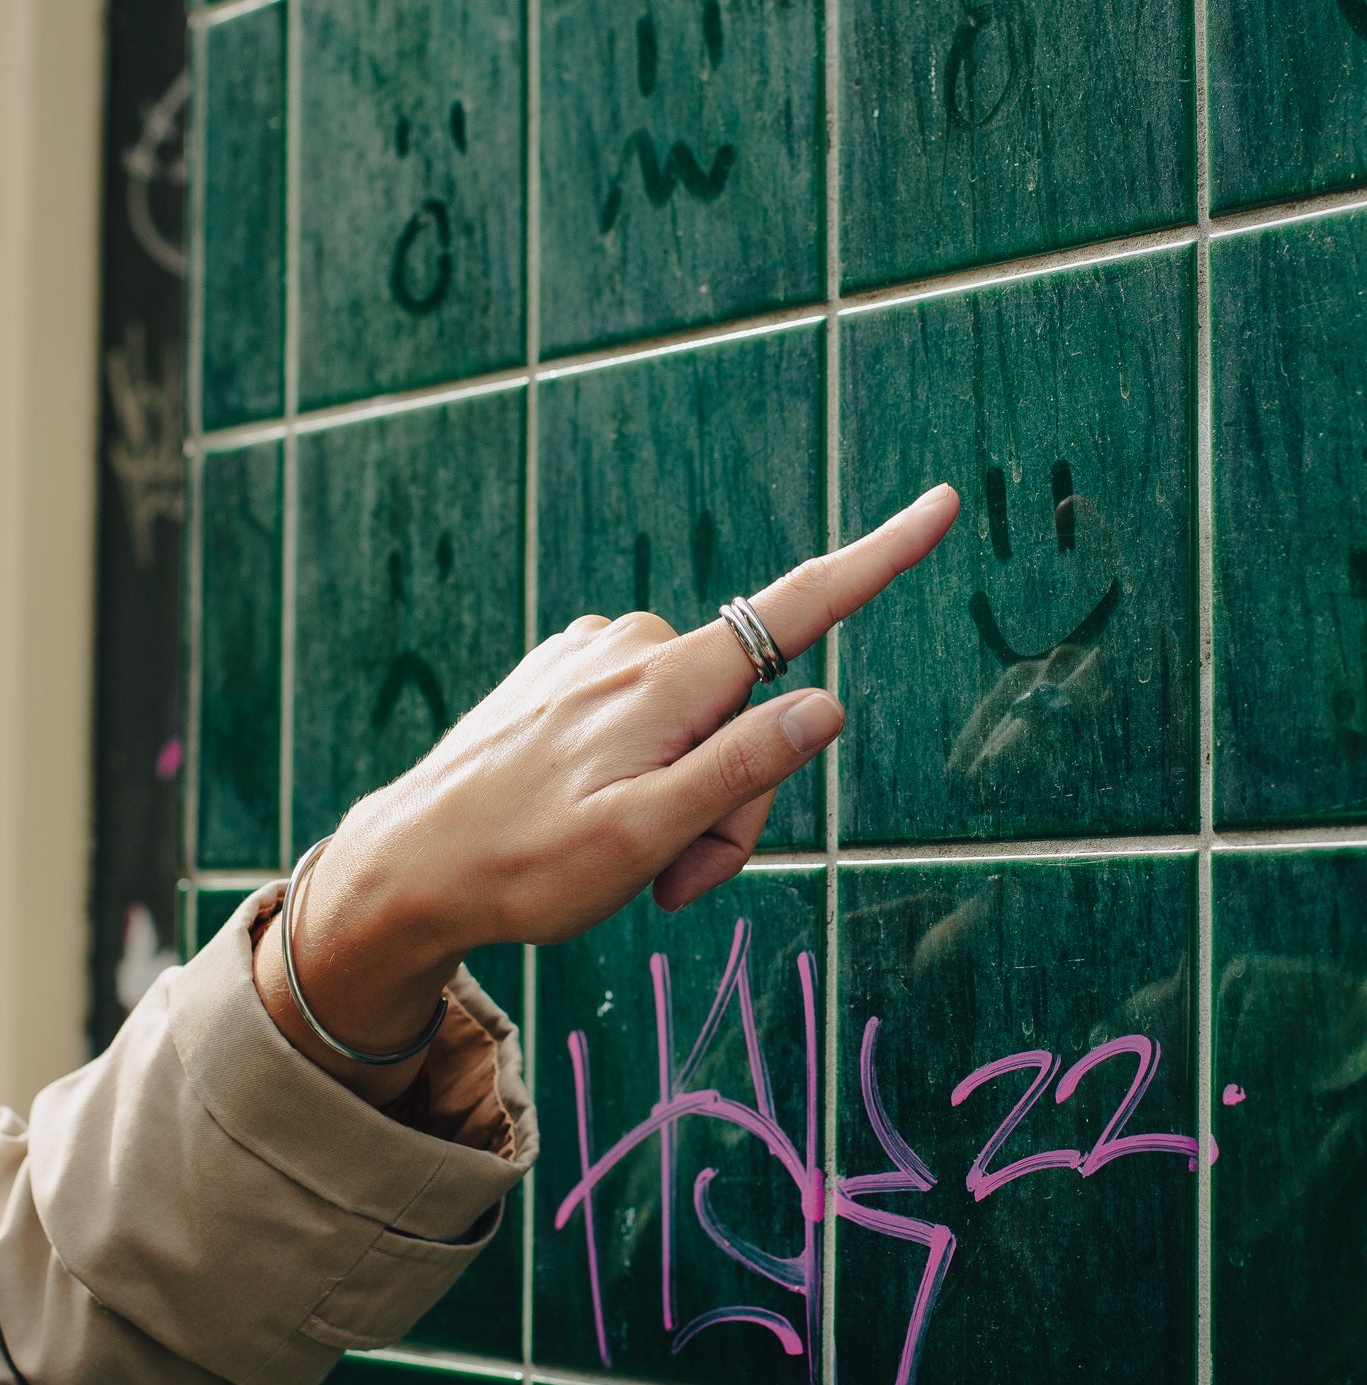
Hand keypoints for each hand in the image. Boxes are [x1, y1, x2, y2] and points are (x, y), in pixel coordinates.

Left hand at [253, 483, 958, 1098]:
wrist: (405, 869)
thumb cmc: (526, 867)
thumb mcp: (646, 838)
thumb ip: (741, 772)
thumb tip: (826, 704)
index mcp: (668, 680)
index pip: (800, 611)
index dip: (879, 561)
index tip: (942, 505)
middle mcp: (635, 646)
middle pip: (747, 717)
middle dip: (731, 806)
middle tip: (671, 879)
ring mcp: (592, 655)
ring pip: (694, 728)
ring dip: (681, 800)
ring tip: (618, 857)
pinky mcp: (561, 673)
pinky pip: (640, 719)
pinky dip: (637, 773)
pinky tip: (582, 816)